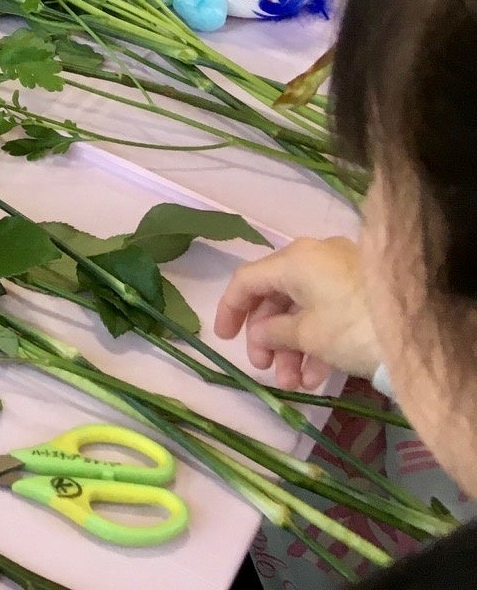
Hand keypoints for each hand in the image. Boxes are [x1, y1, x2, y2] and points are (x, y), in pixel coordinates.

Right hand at [215, 237, 379, 389]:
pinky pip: (329, 313)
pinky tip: (318, 378)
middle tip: (264, 370)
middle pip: (277, 298)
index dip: (230, 310)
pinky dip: (319, 343)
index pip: (247, 280)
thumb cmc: (351, 327)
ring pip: (304, 310)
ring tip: (296, 384)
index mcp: (294, 260)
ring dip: (294, 349)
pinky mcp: (363, 293)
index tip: (224, 340)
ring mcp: (342, 274)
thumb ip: (271, 332)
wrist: (419, 334)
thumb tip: (259, 334)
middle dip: (268, 340)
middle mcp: (315, 259)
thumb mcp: (306, 335)